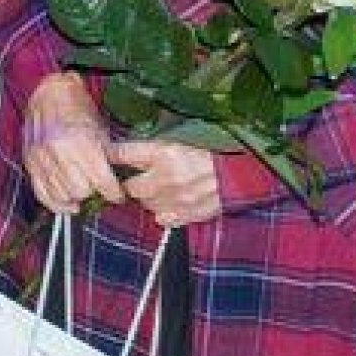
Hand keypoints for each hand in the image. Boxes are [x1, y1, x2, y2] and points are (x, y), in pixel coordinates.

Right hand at [20, 69, 126, 215]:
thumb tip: (118, 181)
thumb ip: (107, 157)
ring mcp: (41, 157)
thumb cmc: (77, 107)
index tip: (118, 195)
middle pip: (82, 191)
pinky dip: (56, 204)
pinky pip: (42, 194)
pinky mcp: (29, 162)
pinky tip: (69, 205)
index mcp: (80, 140)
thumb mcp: (100, 128)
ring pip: (63, 195)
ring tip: (86, 192)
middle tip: (101, 189)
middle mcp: (58, 150)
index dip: (114, 192)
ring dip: (77, 197)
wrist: (49, 91)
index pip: (102, 181)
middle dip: (95, 193)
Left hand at [110, 137, 225, 229]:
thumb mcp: (179, 137)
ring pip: (146, 205)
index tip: (111, 158)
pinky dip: (164, 212)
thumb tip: (122, 149)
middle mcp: (168, 176)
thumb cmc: (211, 149)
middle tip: (139, 178)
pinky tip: (172, 202)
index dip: (113, 156)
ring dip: (149, 198)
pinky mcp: (190, 214)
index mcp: (164, 152)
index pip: (122, 154)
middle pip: (130, 187)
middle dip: (132, 183)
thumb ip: (151, 146)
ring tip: (160, 188)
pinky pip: (163, 218)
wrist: (244, 169)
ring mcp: (178, 199)